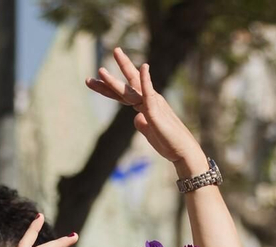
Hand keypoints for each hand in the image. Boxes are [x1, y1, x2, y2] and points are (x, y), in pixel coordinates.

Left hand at [87, 48, 205, 174]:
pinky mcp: (156, 111)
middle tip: (98, 68)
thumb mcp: (150, 133)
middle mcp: (148, 100)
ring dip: (117, 78)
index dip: (108, 87)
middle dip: (111, 77)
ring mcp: (152, 104)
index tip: (93, 81)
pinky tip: (144, 67)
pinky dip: (146, 81)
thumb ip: (142, 123)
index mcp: (145, 106)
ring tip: (105, 66)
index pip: (123, 94)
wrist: (183, 151)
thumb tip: (136, 118)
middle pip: (126, 86)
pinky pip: (149, 93)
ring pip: (131, 89)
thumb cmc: (168, 143)